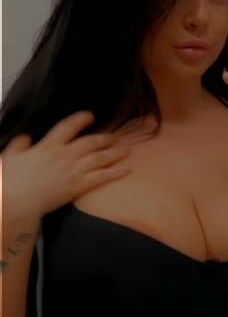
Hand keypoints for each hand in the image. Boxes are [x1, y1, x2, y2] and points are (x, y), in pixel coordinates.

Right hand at [0, 111, 132, 221]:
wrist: (19, 201)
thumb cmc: (12, 179)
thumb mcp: (11, 155)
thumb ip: (21, 143)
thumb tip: (27, 136)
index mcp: (49, 145)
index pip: (69, 126)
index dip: (81, 119)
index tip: (91, 116)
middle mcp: (66, 154)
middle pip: (91, 142)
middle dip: (105, 138)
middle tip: (116, 137)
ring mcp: (74, 170)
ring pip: (100, 158)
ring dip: (115, 153)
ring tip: (127, 150)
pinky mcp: (79, 186)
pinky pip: (102, 177)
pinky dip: (116, 173)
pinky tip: (127, 170)